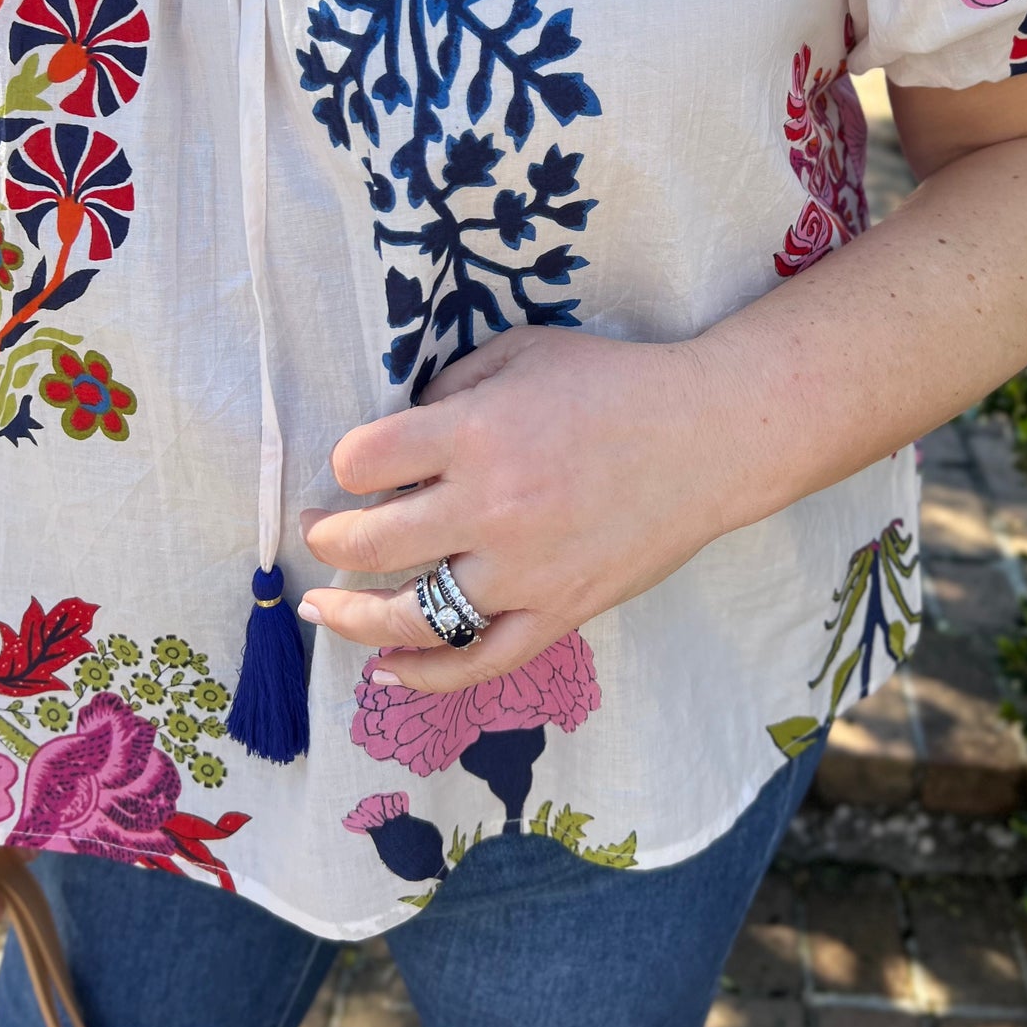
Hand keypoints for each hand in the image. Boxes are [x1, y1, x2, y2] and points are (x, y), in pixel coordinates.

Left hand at [300, 327, 775, 693]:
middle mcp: (491, 508)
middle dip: (329, 537)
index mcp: (477, 433)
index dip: (346, 462)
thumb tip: (400, 432)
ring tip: (323, 607)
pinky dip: (424, 674)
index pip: (365, 461)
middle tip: (317, 529)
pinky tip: (387, 670)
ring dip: (353, 616)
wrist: (709, 435)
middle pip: (371, 543)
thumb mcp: (522, 352)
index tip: (355, 465)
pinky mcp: (560, 611)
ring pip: (412, 616)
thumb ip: (452, 386)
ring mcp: (525, 571)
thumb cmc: (615, 383)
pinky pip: (478, 661)